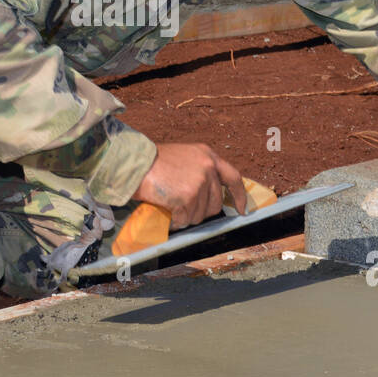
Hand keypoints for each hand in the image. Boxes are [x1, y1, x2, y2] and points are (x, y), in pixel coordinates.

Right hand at [132, 143, 247, 228]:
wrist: (135, 163)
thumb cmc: (152, 161)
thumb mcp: (183, 157)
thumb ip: (198, 170)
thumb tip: (207, 195)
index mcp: (207, 156)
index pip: (233, 177)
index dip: (239, 196)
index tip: (242, 209)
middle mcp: (207, 168)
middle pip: (215, 203)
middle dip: (202, 212)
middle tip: (184, 209)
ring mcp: (199, 182)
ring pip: (200, 214)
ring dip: (186, 216)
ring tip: (171, 205)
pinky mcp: (188, 197)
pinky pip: (185, 219)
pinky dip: (176, 220)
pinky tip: (167, 211)